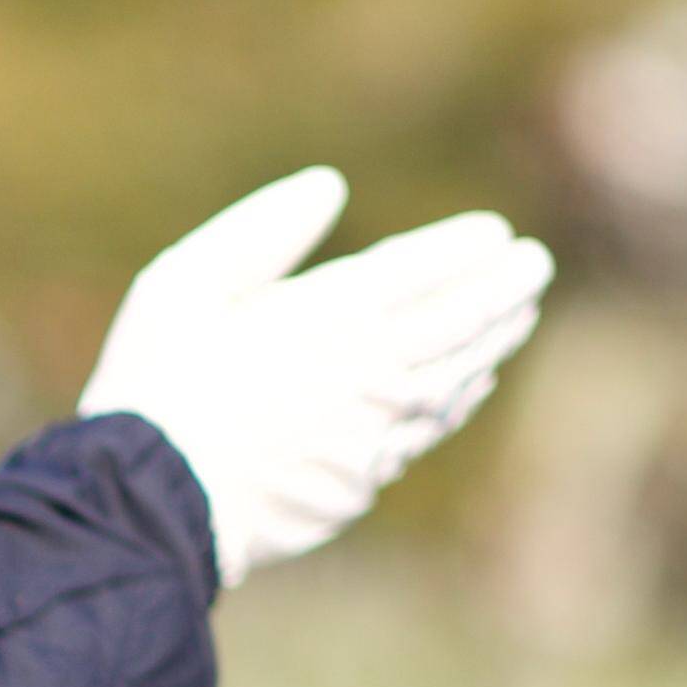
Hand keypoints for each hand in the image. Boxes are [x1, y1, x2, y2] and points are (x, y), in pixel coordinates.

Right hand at [81, 167, 551, 583]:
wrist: (151, 501)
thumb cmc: (157, 382)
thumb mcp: (186, 280)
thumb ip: (261, 230)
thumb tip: (330, 186)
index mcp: (331, 312)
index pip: (425, 268)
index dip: (467, 247)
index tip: (495, 232)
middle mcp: (371, 369)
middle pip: (461, 321)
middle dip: (505, 289)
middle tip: (535, 266)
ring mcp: (374, 430)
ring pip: (457, 377)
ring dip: (496, 342)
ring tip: (520, 316)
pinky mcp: (363, 480)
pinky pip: (429, 431)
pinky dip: (461, 400)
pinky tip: (471, 385)